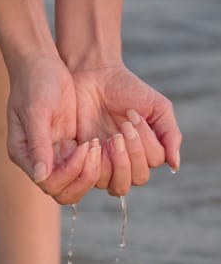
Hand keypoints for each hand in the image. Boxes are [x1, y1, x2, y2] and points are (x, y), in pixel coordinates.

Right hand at [7, 56, 100, 203]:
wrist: (43, 67)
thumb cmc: (35, 85)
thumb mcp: (36, 111)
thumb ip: (38, 144)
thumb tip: (40, 176)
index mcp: (25, 154)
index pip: (49, 182)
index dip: (70, 171)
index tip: (83, 146)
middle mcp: (40, 160)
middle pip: (64, 191)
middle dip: (84, 176)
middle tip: (94, 149)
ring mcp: (56, 155)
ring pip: (77, 183)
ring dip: (91, 170)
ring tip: (97, 144)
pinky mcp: (70, 148)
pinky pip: (84, 167)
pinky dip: (95, 161)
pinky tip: (100, 143)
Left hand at [71, 64, 181, 194]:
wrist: (94, 78)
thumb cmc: (127, 89)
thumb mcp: (157, 107)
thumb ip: (170, 135)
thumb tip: (175, 165)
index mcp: (147, 149)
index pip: (154, 161)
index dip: (146, 141)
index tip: (132, 115)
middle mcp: (129, 161)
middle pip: (139, 178)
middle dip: (133, 152)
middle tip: (122, 127)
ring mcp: (108, 164)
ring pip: (119, 185)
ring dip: (118, 160)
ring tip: (110, 137)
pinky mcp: (87, 163)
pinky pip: (96, 179)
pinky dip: (98, 163)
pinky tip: (94, 142)